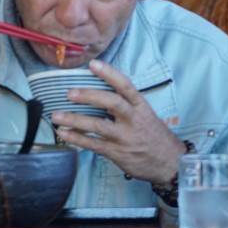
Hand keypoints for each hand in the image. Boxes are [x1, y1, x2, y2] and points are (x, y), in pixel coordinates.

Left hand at [51, 59, 185, 184]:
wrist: (171, 163)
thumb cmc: (154, 136)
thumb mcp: (146, 115)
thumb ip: (126, 104)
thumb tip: (98, 91)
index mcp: (141, 107)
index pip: (126, 86)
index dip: (109, 74)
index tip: (93, 64)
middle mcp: (134, 120)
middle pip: (112, 102)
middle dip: (89, 96)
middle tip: (69, 93)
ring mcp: (125, 137)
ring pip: (98, 125)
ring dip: (74, 119)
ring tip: (56, 116)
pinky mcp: (118, 152)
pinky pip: (94, 144)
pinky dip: (77, 138)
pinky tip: (64, 133)